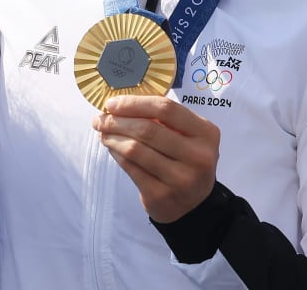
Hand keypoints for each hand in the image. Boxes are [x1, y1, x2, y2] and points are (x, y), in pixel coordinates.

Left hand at [92, 95, 220, 222]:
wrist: (194, 204)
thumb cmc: (187, 160)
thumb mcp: (189, 136)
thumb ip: (165, 121)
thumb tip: (122, 106)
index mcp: (206, 133)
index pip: (167, 109)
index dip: (136, 103)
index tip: (113, 103)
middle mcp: (197, 155)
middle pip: (148, 129)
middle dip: (118, 121)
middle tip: (100, 119)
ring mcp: (180, 177)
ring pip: (135, 150)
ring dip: (113, 138)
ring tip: (104, 133)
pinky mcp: (161, 194)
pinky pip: (131, 168)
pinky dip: (116, 155)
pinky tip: (112, 148)